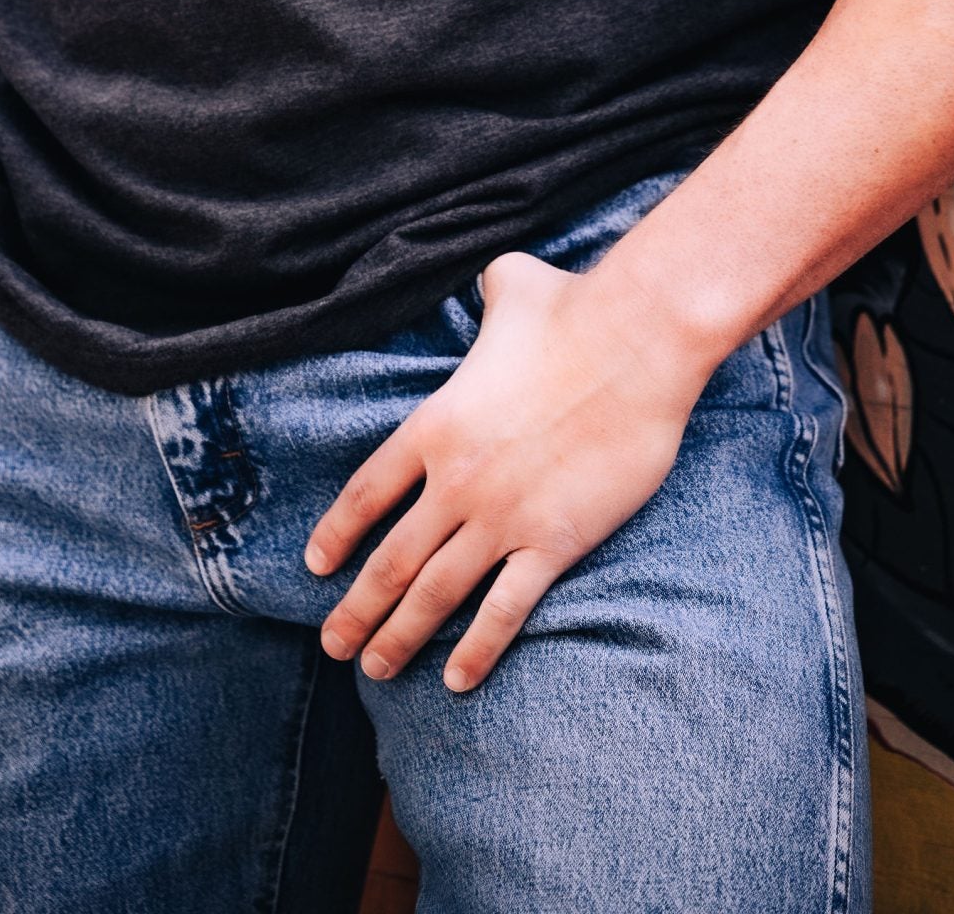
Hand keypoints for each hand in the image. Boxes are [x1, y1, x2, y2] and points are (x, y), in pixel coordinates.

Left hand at [305, 248, 711, 691]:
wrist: (636, 341)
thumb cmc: (572, 308)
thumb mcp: (510, 285)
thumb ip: (487, 290)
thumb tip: (491, 274)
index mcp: (434, 424)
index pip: (367, 493)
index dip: (337, 534)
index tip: (316, 566)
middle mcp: (456, 479)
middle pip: (390, 558)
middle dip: (356, 608)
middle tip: (332, 644)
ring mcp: (503, 515)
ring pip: (436, 592)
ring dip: (400, 637)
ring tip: (376, 669)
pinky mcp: (554, 541)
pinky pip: (505, 608)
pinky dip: (477, 649)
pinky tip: (456, 679)